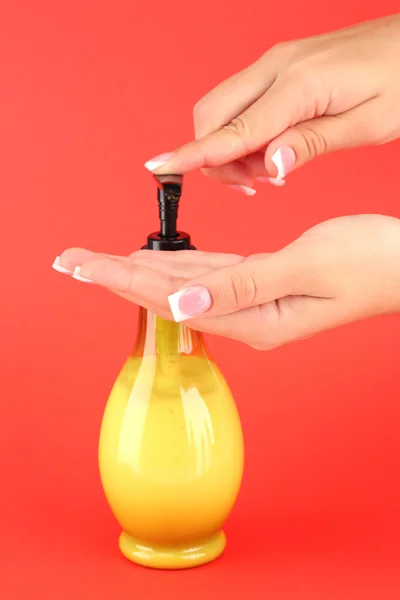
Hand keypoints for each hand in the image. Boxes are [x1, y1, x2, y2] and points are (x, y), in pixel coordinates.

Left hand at [55, 215, 399, 349]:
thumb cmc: (371, 263)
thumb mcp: (307, 268)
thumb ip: (243, 287)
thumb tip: (183, 305)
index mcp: (253, 318)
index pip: (171, 299)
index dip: (122, 279)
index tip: (81, 265)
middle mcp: (246, 315)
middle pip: (166, 295)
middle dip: (115, 276)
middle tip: (70, 261)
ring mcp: (253, 301)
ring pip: (182, 285)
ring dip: (138, 271)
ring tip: (99, 262)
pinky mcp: (262, 282)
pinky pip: (209, 275)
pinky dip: (178, 266)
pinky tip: (156, 263)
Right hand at [144, 15, 399, 193]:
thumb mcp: (367, 124)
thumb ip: (311, 143)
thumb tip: (268, 165)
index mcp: (298, 84)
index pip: (232, 130)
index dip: (194, 154)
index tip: (159, 167)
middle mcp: (277, 68)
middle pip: (212, 115)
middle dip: (214, 158)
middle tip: (252, 186)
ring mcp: (276, 63)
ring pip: (222, 109)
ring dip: (229, 148)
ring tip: (267, 172)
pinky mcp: (281, 67)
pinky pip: (242, 102)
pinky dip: (242, 133)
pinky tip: (270, 150)